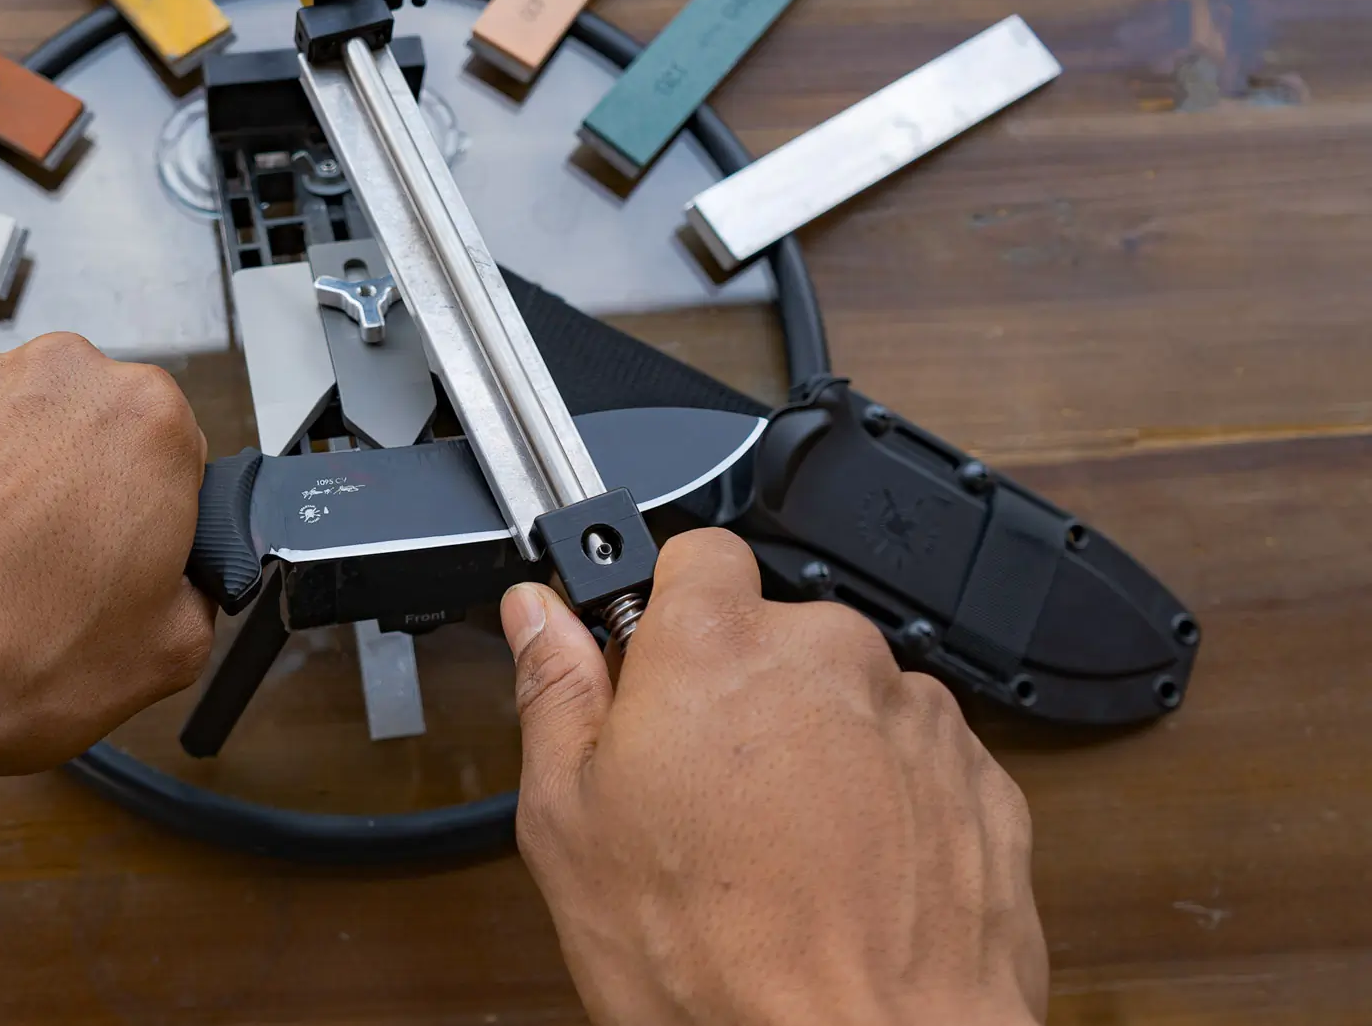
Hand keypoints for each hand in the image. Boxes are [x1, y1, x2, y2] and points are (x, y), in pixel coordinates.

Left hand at [0, 333, 215, 776]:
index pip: (172, 455)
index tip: (119, 566)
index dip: (147, 519)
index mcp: (143, 421)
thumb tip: (178, 584)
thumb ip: (193, 598)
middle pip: (81, 429)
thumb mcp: (160, 659)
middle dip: (70, 491)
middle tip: (43, 580)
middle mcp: (53, 377)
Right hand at [502, 529, 1045, 1025]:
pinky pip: (913, 759)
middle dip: (737, 694)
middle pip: (773, 634)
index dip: (665, 610)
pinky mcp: (981, 780)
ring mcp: (915, 716)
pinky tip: (841, 878)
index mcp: (717, 645)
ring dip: (815, 750)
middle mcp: (829, 655)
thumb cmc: (720, 964)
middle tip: (699, 794)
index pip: (696, 553)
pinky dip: (883, 802)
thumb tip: (537, 617)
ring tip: (776, 856)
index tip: (647, 664)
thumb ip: (555, 693)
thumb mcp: (570, 826)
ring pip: (845, 698)